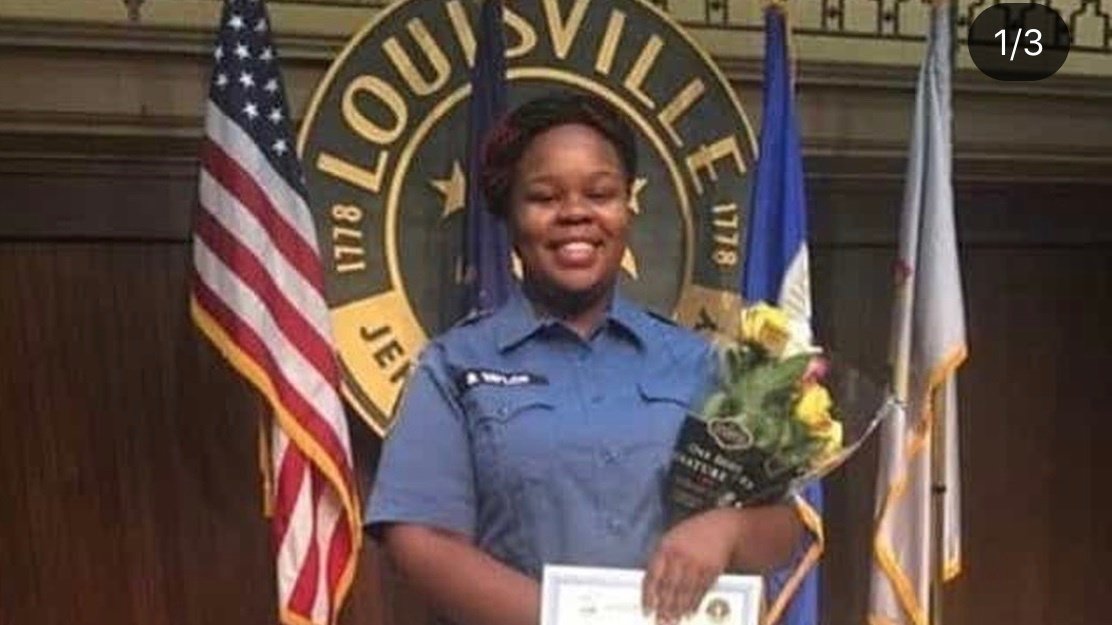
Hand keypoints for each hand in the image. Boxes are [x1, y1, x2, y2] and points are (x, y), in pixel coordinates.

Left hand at [641, 508, 743, 624]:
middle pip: (669, 587)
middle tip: (660, 621)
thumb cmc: (692, 534)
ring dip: (678, 609)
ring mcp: (697, 564)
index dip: (649, 595)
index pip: (653, 575)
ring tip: (673, 621)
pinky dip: (694, 603)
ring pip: (685, 592)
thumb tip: (652, 585)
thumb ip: (661, 559)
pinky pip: (700, 591)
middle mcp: (680, 556)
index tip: (647, 609)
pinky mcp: (711, 570)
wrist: (723, 528)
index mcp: (666, 547)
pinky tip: (689, 612)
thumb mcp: (671, 539)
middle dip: (664, 607)